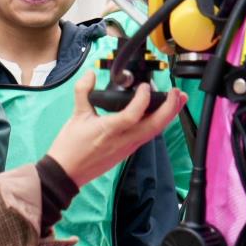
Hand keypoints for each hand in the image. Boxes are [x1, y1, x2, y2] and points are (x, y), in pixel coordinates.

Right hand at [44, 79, 184, 186]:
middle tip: (177, 93)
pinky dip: (157, 123)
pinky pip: (147, 136)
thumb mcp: (76, 116)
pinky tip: (160, 115)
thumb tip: (90, 74)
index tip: (145, 86)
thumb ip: (83, 92)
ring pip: (155, 131)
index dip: (143, 99)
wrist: (67, 172)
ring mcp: (128, 147)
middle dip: (170, 108)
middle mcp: (124, 140)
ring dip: (168, 116)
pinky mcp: (128, 151)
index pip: (133, 114)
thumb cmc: (70, 146)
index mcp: (110, 130)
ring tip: (177, 101)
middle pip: (155, 125)